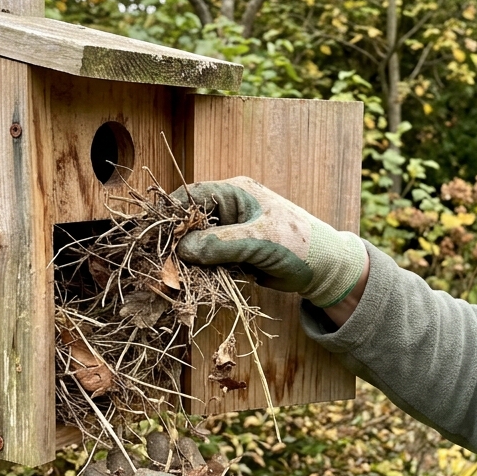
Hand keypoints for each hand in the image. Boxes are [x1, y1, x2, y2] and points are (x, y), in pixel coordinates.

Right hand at [173, 177, 367, 308]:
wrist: (325, 269)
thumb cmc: (298, 244)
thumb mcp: (259, 241)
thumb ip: (221, 244)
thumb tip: (183, 249)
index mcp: (235, 192)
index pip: (190, 196)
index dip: (169, 214)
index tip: (151, 235)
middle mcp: (229, 208)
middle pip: (189, 221)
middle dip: (176, 241)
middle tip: (161, 262)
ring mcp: (231, 231)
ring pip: (196, 243)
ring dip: (188, 260)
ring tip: (176, 276)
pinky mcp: (233, 252)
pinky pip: (208, 259)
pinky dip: (202, 271)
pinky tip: (196, 283)